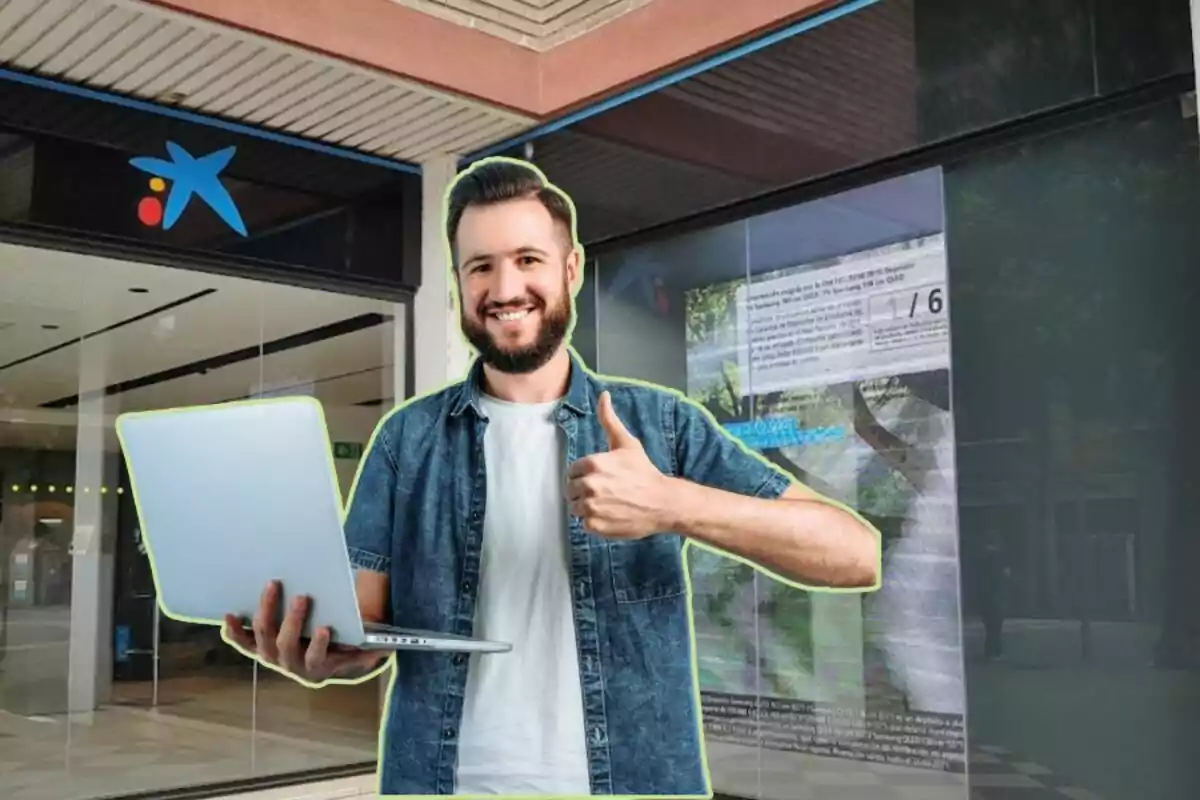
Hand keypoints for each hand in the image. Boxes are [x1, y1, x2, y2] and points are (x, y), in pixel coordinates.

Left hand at [223, 580, 385, 684]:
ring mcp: (271, 656)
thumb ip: (367, 651)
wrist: (316, 664)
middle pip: (286, 644)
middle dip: (294, 620)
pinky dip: (234, 630)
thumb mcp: (354, 653)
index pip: (317, 658)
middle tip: (302, 596)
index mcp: (316, 666)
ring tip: (273, 587)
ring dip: (267, 612)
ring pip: (264, 637)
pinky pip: (242, 642)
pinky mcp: (257, 649)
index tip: (325, 629)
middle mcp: (290, 664)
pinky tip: (230, 614)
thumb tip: (384, 649)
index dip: (319, 646)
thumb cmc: (337, 652)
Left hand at [567, 391, 670, 539]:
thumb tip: (603, 395)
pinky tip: (609, 514)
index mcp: (592, 464)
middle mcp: (588, 485)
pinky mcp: (595, 526)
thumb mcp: (626, 443)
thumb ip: (609, 420)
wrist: (662, 502)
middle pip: (570, 490)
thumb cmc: (643, 472)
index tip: (600, 477)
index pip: (572, 471)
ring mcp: (591, 507)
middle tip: (604, 491)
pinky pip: (584, 523)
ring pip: (574, 508)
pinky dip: (594, 521)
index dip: (584, 474)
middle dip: (583, 490)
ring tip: (606, 503)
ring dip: (586, 506)